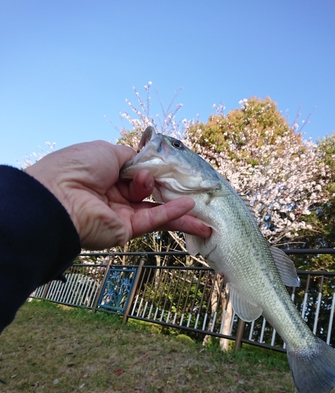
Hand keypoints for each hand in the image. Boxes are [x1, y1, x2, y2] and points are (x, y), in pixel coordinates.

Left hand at [26, 141, 210, 249]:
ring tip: (204, 210)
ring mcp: (121, 214)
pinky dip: (172, 213)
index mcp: (106, 173)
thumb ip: (131, 157)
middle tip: (194, 186)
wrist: (60, 197)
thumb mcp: (108, 151)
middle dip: (171, 189)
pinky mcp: (126, 230)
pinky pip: (153, 219)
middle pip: (150, 192)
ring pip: (157, 209)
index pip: (138, 172)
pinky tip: (190, 208)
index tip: (174, 166)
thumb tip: (145, 159)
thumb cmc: (78, 168)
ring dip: (180, 209)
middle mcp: (114, 195)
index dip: (155, 169)